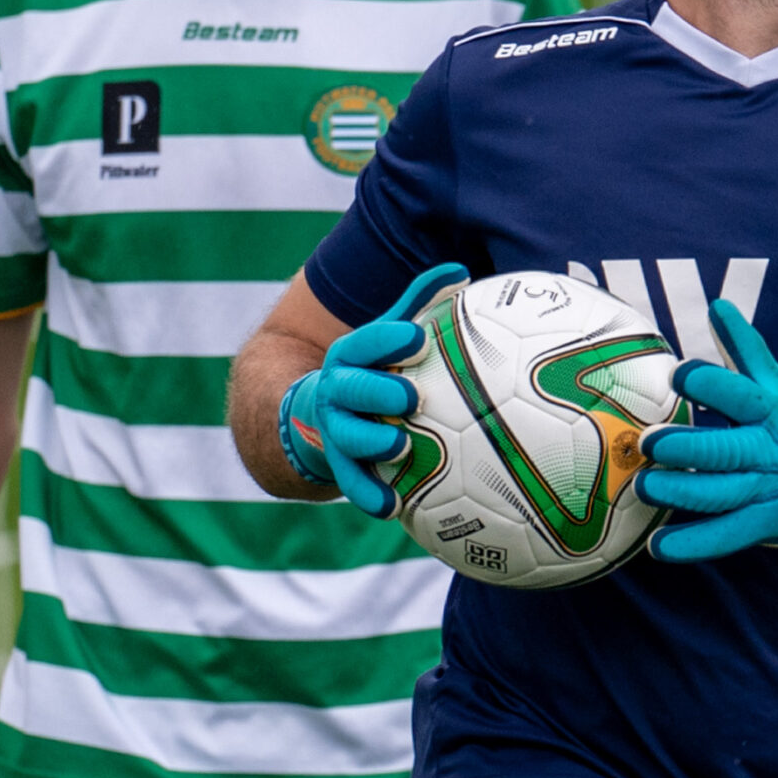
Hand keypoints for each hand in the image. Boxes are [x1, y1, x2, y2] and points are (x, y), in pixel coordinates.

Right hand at [278, 263, 467, 516]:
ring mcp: (335, 431)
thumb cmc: (373, 368)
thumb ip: (421, 303)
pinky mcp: (339, 467)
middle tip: (411, 397)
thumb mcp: (390, 333)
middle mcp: (338, 391)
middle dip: (378, 391)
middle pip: (351, 389)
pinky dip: (370, 495)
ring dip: (372, 442)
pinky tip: (394, 507)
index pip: (367, 342)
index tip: (417, 339)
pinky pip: (352, 484)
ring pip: (347, 438)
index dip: (389, 340)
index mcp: (352, 355)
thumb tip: (460, 271)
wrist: (316, 414)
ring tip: (401, 445)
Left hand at [635, 301, 777, 563]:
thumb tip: (717, 303)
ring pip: (721, 494)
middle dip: (687, 446)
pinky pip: (725, 537)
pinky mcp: (763, 525)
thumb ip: (745, 347)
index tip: (678, 375)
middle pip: (727, 450)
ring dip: (681, 492)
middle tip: (649, 441)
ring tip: (643, 486)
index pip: (740, 395)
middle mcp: (770, 451)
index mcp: (773, 411)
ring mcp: (767, 492)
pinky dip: (691, 545)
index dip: (709, 385)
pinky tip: (657, 548)